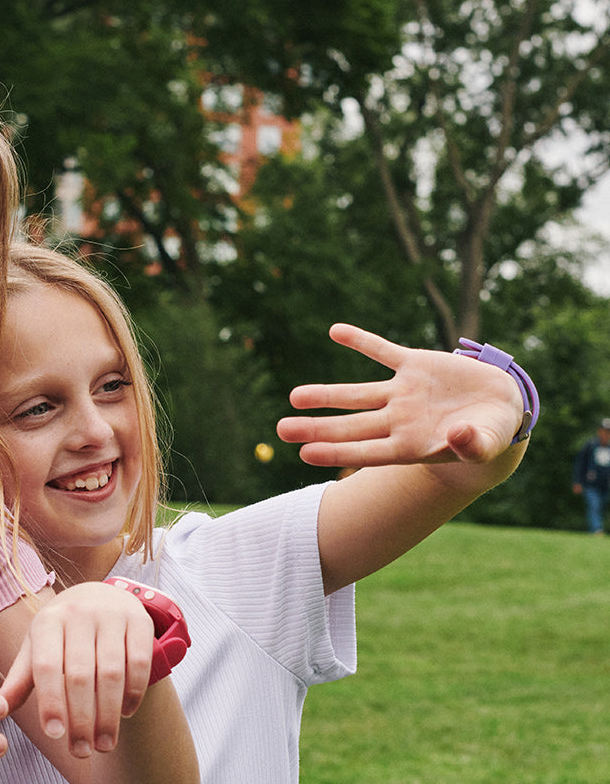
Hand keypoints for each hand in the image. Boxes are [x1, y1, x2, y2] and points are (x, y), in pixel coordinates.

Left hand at [0, 582, 153, 758]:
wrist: (100, 595)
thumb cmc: (62, 632)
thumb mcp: (37, 647)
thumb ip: (20, 678)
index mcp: (48, 621)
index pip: (47, 666)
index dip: (50, 702)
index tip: (54, 735)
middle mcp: (79, 613)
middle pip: (80, 674)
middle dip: (81, 719)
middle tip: (81, 751)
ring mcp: (112, 615)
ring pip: (112, 672)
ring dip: (109, 714)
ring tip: (104, 745)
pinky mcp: (140, 621)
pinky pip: (140, 662)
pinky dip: (134, 692)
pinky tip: (126, 714)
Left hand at [276, 324, 523, 468]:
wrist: (501, 407)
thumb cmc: (489, 434)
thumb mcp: (487, 441)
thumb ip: (473, 444)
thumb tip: (458, 437)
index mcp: (410, 446)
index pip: (365, 451)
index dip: (337, 452)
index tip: (305, 452)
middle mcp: (399, 420)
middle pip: (351, 425)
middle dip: (317, 427)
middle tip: (281, 429)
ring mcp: (404, 392)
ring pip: (357, 393)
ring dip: (327, 393)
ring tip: (295, 396)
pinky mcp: (415, 365)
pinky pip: (383, 350)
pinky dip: (361, 341)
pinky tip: (336, 331)